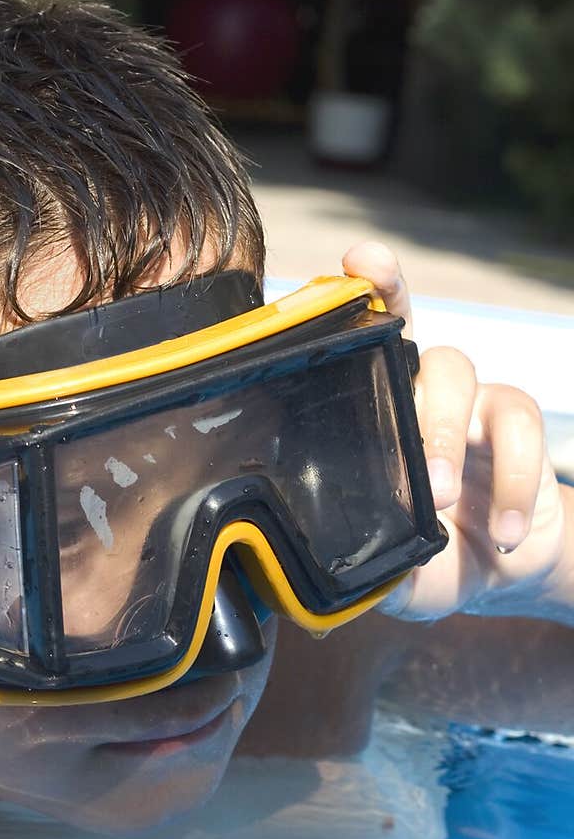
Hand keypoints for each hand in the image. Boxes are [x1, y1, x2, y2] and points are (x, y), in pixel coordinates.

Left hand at [342, 241, 571, 621]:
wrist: (495, 574)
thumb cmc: (424, 559)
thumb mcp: (384, 571)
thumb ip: (356, 566)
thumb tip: (317, 576)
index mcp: (370, 411)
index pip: (361, 340)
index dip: (363, 293)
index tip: (357, 262)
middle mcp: (417, 392)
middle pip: (417, 345)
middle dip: (410, 382)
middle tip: (406, 458)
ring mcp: (468, 403)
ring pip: (462, 375)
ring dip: (448, 438)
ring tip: (442, 503)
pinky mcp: (515, 425)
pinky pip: (520, 427)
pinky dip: (515, 484)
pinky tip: (504, 534)